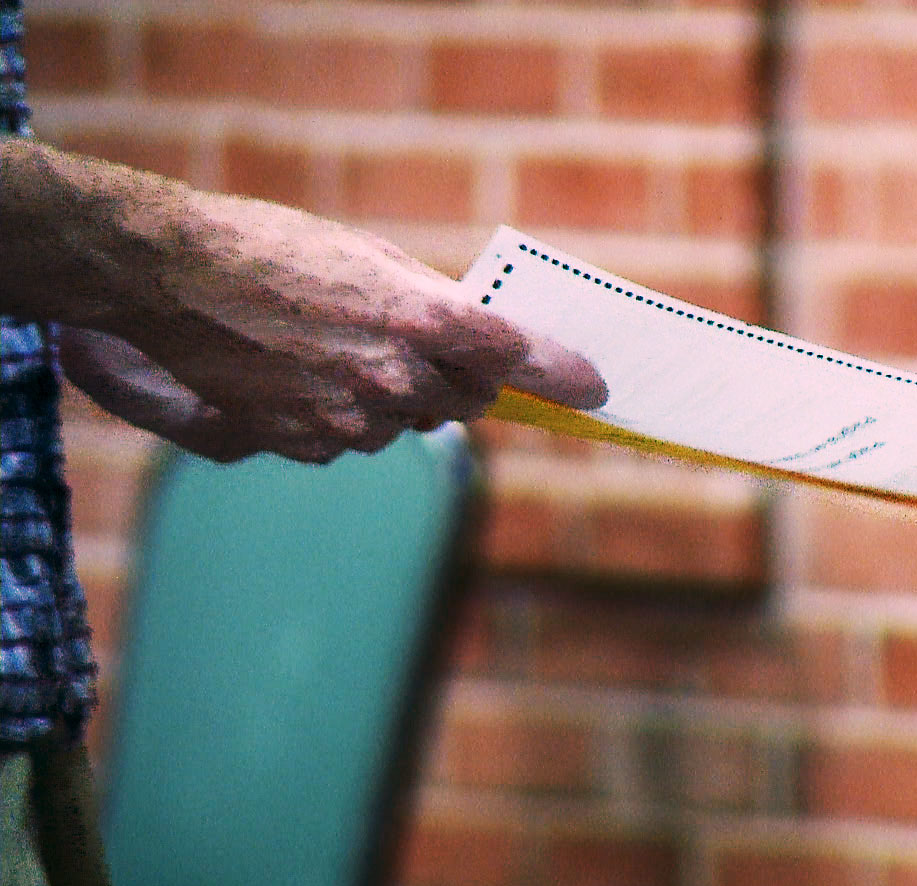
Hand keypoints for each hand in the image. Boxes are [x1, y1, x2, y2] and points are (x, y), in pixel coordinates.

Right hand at [2, 142, 608, 461]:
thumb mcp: (367, 258)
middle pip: (463, 400)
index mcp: (419, 318)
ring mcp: (350, 419)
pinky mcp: (306, 445)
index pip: (514, 356)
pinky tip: (296, 376)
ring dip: (388, 397)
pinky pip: (348, 442)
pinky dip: (337, 416)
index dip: (561, 374)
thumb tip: (479, 338)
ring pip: (404, 423)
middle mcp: (394, 377)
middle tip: (422, 348)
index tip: (593, 388)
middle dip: (455, 381)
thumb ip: (431, 303)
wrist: (165, 277)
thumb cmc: (269, 249)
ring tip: (329, 348)